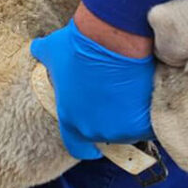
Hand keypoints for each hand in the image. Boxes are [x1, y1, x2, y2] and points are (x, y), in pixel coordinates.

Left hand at [30, 19, 154, 159]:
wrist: (114, 39)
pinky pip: (152, 124)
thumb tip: (36, 47)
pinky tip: (150, 93)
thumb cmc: (78, 45)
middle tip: (116, 96)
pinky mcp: (147, 123)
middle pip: (107, 135)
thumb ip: (42, 54)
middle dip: (111, 119)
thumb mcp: (52, 51)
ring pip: (131, 130)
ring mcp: (123, 130)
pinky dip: (152, 112)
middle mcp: (96, 131)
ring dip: (133, 116)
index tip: (94, 138)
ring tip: (133, 91)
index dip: (86, 143)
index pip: (77, 148)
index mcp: (71, 122)